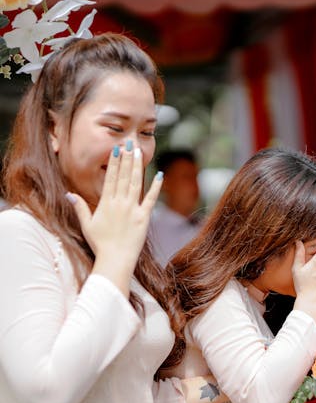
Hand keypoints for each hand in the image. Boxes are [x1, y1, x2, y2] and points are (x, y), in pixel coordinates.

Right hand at [67, 141, 161, 294]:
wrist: (115, 259)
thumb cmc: (100, 244)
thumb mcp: (87, 224)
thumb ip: (80, 207)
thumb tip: (68, 194)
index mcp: (106, 203)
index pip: (110, 178)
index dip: (114, 162)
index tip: (116, 149)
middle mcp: (120, 203)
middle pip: (123, 176)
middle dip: (126, 159)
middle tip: (129, 143)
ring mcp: (133, 209)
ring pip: (136, 183)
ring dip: (138, 167)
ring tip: (139, 152)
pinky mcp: (145, 217)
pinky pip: (151, 199)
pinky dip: (156, 186)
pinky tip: (160, 174)